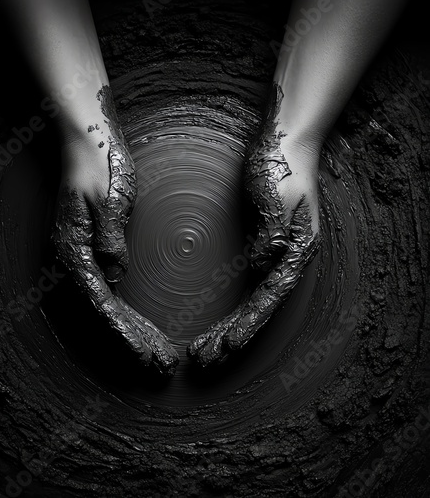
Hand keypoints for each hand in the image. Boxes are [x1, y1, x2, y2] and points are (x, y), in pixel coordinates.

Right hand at [52, 133, 178, 375]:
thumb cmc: (99, 165)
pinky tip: (139, 327)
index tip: (150, 357)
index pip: (100, 306)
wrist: (87, 140)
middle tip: (161, 368)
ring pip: (104, 310)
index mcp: (72, 252)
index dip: (126, 336)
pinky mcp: (89, 254)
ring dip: (130, 335)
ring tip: (157, 357)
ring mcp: (77, 260)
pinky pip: (107, 294)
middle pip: (101, 317)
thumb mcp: (108, 199)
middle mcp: (69, 262)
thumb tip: (114, 276)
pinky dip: (125, 315)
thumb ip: (109, 238)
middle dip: (132, 344)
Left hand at [188, 86, 319, 366]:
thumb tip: (261, 268)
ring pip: (250, 301)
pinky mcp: (263, 245)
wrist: (286, 137)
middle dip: (232, 336)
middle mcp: (287, 259)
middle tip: (203, 361)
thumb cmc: (282, 163)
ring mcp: (276, 254)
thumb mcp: (277, 196)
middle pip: (258, 308)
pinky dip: (229, 305)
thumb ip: (273, 235)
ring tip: (204, 350)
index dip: (247, 325)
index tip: (224, 349)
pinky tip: (216, 318)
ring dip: (228, 327)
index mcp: (297, 250)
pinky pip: (244, 284)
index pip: (269, 298)